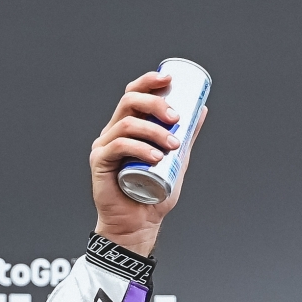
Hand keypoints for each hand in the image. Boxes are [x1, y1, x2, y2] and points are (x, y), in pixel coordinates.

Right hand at [90, 71, 207, 256]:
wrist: (139, 223)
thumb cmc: (154, 194)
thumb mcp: (176, 161)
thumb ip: (185, 137)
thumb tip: (201, 110)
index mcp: (130, 127)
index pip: (135, 94)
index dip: (149, 82)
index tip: (169, 78)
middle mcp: (114, 132)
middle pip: (129, 102)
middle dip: (155, 104)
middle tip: (176, 118)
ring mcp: (105, 145)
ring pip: (127, 124)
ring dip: (153, 131)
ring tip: (172, 147)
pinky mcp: (100, 162)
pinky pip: (118, 147)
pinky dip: (139, 148)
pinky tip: (156, 157)